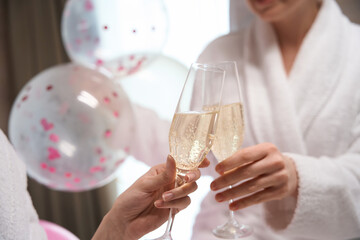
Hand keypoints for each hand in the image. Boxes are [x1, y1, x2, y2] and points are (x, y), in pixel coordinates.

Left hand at [92, 155, 209, 239]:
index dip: (195, 161)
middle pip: (191, 175)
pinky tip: (160, 205)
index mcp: (163, 171)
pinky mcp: (176, 207)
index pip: (182, 163)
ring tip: (163, 198)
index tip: (205, 162)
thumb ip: (163, 174)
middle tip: (185, 178)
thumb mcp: (145, 184)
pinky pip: (185, 203)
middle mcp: (171, 181)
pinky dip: (174, 203)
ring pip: (190, 189)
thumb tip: (173, 157)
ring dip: (179, 192)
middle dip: (191, 176)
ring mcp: (174, 194)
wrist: (126, 221)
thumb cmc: (131, 199)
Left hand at [210, 143, 297, 210]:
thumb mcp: (257, 154)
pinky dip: (244, 203)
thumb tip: (220, 171)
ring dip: (232, 194)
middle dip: (227, 180)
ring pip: (251, 187)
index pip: (245, 155)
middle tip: (213, 186)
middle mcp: (275, 162)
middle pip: (247, 173)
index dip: (229, 163)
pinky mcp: (281, 191)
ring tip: (218, 197)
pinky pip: (258, 198)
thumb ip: (241, 159)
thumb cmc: (265, 161)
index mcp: (267, 149)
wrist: (290, 171)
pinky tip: (232, 205)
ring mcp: (280, 177)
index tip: (216, 170)